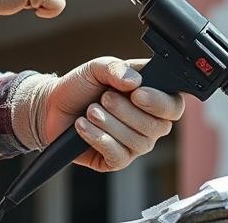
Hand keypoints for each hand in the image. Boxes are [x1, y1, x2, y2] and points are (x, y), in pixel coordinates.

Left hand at [40, 57, 185, 172]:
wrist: (53, 106)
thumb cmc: (81, 86)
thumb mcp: (97, 67)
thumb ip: (116, 68)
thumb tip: (135, 82)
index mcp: (152, 97)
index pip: (174, 107)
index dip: (159, 103)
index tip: (137, 94)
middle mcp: (148, 123)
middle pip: (157, 127)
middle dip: (126, 111)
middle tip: (104, 98)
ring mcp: (134, 144)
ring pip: (137, 142)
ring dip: (110, 124)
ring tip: (90, 111)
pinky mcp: (116, 160)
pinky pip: (118, 156)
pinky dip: (98, 138)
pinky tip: (83, 126)